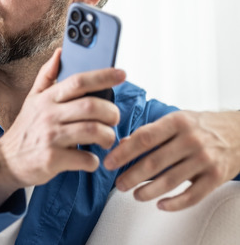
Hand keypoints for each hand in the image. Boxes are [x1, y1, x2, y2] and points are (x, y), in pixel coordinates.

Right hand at [0, 49, 124, 193]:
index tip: (121, 74)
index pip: (78, 81)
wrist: (6, 160)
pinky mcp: (52, 159)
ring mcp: (50, 137)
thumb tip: (59, 53)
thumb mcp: (32, 99)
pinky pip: (86, 158)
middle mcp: (49, 115)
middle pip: (92, 106)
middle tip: (113, 119)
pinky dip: (94, 160)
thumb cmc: (25, 130)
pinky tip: (89, 158)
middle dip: (111, 112)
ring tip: (106, 139)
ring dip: (107, 136)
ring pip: (93, 131)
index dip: (102, 76)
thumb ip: (47, 76)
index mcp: (47, 99)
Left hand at [104, 110, 239, 210]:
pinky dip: (174, 203)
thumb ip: (150, 132)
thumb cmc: (202, 126)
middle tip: (119, 183)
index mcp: (177, 122)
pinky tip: (161, 204)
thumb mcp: (176, 120)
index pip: (144, 138)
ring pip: (170, 181)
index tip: (109, 163)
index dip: (124, 153)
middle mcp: (191, 140)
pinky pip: (192, 195)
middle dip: (131, 175)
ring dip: (148, 191)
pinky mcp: (216, 177)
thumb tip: (122, 144)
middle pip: (154, 162)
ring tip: (135, 195)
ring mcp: (205, 159)